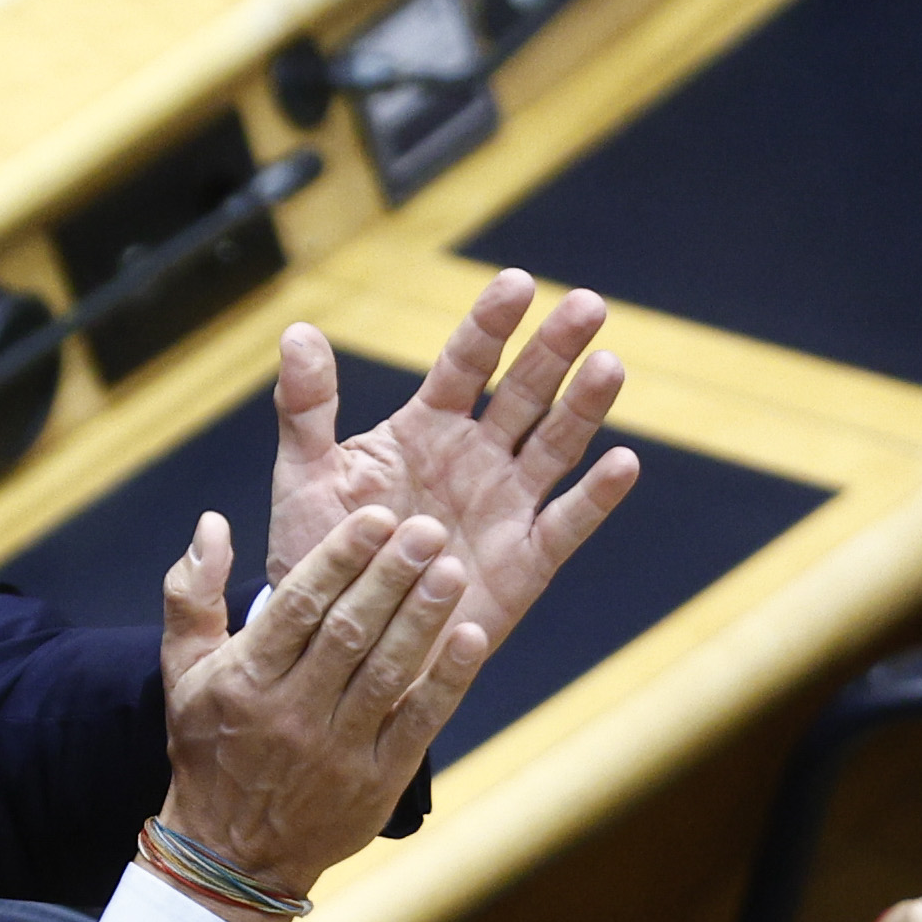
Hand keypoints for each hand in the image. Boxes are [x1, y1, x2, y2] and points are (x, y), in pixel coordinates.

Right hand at [156, 505, 488, 921]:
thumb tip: (212, 523)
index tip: (376, 518)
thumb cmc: (207, 747)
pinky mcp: (375, 782)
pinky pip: (418, 724)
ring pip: (386, 672)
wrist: (229, 855)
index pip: (298, 606)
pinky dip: (447, 681)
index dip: (340, 558)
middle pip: (349, 632)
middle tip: (428, 530)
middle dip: (391, 576)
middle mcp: (290, 711)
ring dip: (423, 617)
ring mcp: (336, 750)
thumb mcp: (182, 670)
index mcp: (245, 679)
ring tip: (452, 569)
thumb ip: (192, 594)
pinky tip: (470, 638)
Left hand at [268, 270, 640, 652]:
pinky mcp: (526, 562)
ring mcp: (506, 506)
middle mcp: (475, 458)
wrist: (338, 638)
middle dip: (555, 349)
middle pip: (524, 392)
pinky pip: (566, 524)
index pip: (464, 364)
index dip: (490, 325)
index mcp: (425, 429)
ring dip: (583, 408)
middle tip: (587, 305)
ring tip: (609, 365)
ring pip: (555, 446)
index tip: (515, 283)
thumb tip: (298, 330)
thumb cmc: (321, 553)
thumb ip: (305, 408)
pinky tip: (623, 462)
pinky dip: (596, 497)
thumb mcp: (304, 478)